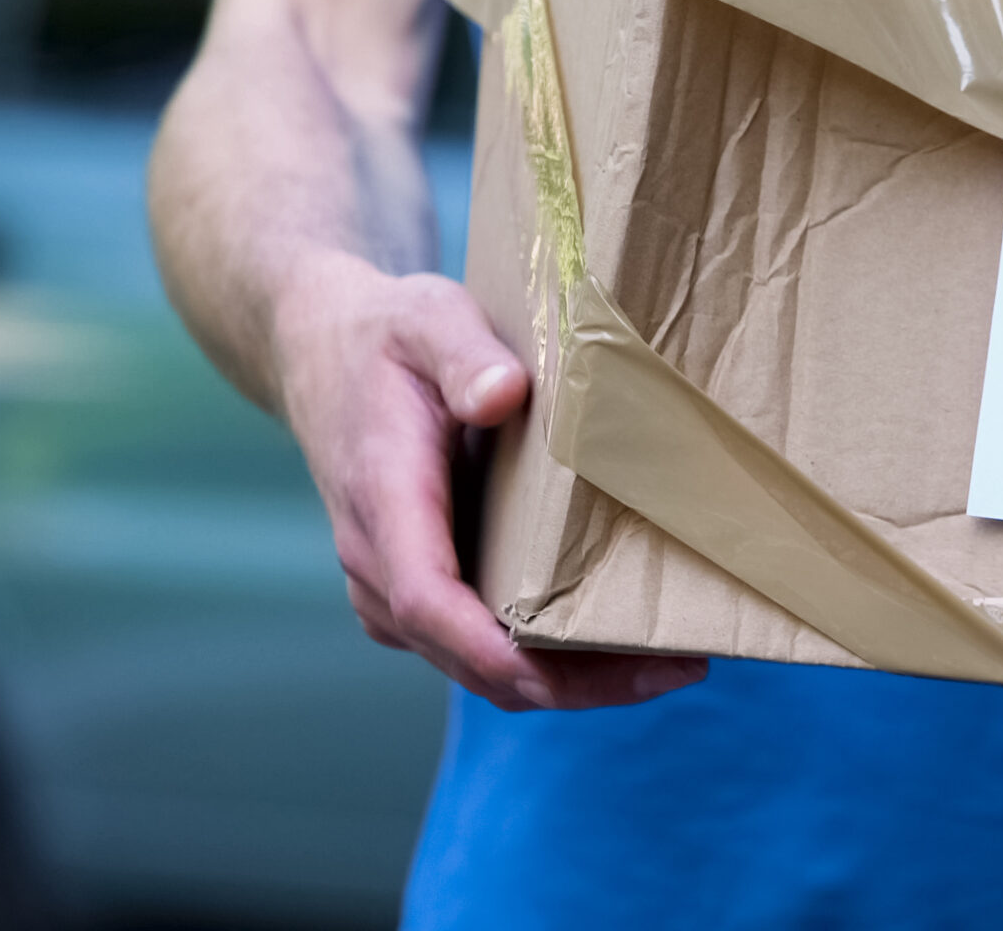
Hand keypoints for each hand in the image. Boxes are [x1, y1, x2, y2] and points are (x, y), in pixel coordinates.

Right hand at [274, 248, 706, 710]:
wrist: (324, 353)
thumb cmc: (387, 337)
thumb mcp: (427, 319)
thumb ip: (464, 355)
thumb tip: (502, 395)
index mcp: (382, 499)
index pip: (427, 601)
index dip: (495, 649)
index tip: (572, 672)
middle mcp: (379, 562)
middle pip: (467, 656)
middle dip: (569, 683)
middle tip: (678, 670)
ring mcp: (395, 584)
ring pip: (478, 663)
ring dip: (569, 679)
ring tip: (671, 663)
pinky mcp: (423, 585)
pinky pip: (480, 642)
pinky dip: (548, 658)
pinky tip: (622, 642)